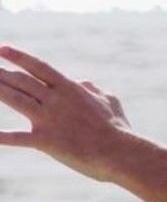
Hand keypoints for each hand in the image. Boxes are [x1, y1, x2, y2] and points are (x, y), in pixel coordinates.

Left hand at [0, 46, 132, 181]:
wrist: (121, 153)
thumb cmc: (119, 129)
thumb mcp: (110, 102)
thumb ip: (94, 90)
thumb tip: (84, 82)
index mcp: (70, 89)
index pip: (39, 67)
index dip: (18, 57)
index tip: (2, 48)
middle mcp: (56, 100)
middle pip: (21, 81)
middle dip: (0, 73)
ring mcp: (49, 119)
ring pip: (14, 99)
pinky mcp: (46, 141)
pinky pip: (16, 138)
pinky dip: (0, 136)